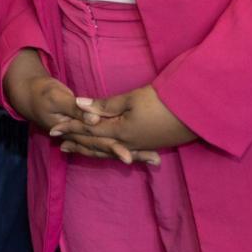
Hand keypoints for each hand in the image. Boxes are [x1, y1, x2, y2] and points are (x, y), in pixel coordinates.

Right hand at [2, 50, 157, 164]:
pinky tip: (137, 152)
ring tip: (154, 159)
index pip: (98, 142)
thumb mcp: (56, 97)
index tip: (131, 158)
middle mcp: (80, 138)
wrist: (28, 95)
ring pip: (110, 149)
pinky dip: (121, 147)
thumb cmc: (42, 94)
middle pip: (109, 149)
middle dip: (133, 154)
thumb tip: (94, 119)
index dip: (115, 148)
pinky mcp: (88, 131)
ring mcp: (84, 136)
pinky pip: (106, 143)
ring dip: (132, 153)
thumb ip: (76, 109)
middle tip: (155, 160)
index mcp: (74, 132)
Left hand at [50, 84, 195, 154]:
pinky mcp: (152, 143)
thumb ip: (105, 105)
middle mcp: (128, 143)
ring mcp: (141, 145)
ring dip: (92, 149)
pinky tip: (110, 152)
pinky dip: (111, 150)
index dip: (71, 128)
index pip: (89, 130)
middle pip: (97, 143)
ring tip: (77, 150)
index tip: (53, 129)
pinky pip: (124, 150)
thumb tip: (79, 106)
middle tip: (60, 145)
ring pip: (110, 149)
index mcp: (120, 131)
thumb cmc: (163, 102)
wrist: (198, 112)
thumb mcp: (132, 99)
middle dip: (78, 142)